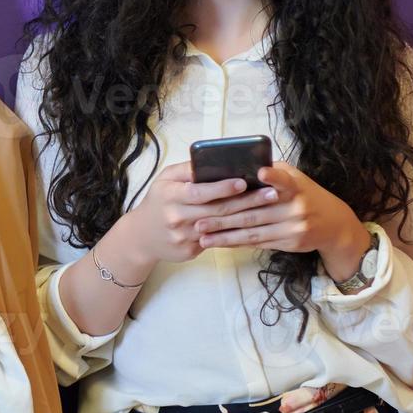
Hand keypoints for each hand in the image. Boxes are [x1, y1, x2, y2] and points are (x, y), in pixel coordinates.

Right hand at [121, 161, 281, 269]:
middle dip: (247, 201)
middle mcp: (176, 217)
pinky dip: (235, 233)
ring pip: (221, 227)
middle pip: (217, 210)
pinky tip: (253, 227)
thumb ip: (186, 170)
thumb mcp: (164, 180)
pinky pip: (216, 241)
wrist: (141, 236)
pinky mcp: (190, 251)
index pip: (200, 191)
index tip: (244, 181)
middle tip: (271, 194)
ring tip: (269, 209)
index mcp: (170, 195)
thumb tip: (211, 160)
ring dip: (247, 218)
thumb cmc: (158, 202)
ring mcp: (183, 236)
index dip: (223, 187)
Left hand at [193, 161, 370, 279]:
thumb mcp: (296, 179)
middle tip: (198, 220)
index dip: (272, 176)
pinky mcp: (290, 242)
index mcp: (295, 186)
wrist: (334, 225)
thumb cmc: (306, 195)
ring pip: (252, 231)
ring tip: (202, 236)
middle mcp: (295, 207)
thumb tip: (241, 166)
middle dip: (223, 217)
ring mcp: (293, 227)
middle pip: (253, 212)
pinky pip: (258, 243)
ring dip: (224, 235)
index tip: (260, 172)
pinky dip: (236, 243)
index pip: (284, 180)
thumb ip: (273, 173)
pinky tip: (219, 242)